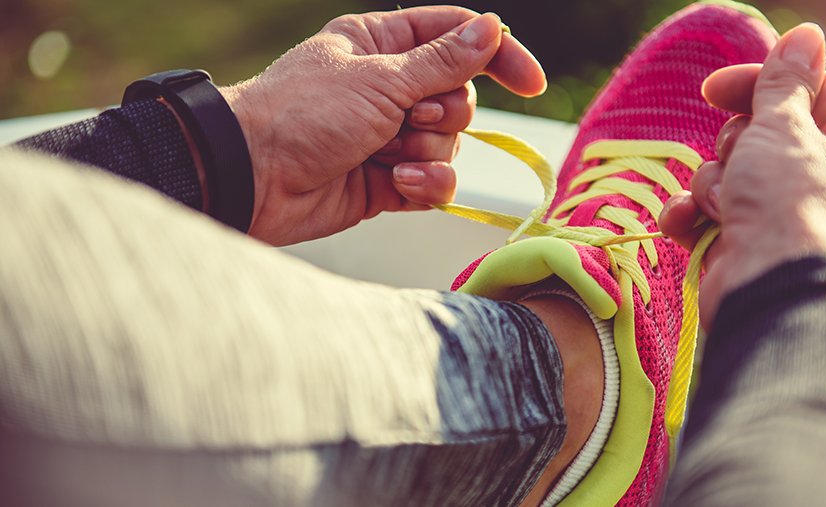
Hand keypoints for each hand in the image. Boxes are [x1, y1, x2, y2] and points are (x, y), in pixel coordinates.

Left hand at [219, 6, 545, 244]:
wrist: (253, 178)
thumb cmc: (301, 114)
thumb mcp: (380, 79)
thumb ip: (444, 61)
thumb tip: (493, 30)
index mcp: (382, 45)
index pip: (458, 38)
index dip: (498, 56)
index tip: (532, 83)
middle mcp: (389, 87)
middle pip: (460, 96)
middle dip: (442, 114)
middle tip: (406, 119)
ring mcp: (389, 136)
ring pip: (450, 144)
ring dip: (426, 153)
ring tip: (386, 156)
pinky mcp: (388, 180)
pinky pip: (435, 182)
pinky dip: (423, 185)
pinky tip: (395, 184)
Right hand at [659, 23, 825, 328]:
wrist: (769, 293)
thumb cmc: (792, 210)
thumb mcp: (785, 129)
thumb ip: (785, 83)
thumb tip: (805, 38)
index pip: (813, 94)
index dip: (763, 84)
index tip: (716, 88)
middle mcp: (825, 183)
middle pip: (762, 132)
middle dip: (735, 145)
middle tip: (741, 160)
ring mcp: (782, 217)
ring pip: (728, 171)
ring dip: (712, 183)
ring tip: (724, 206)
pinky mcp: (745, 244)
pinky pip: (706, 212)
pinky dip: (691, 215)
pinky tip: (686, 222)